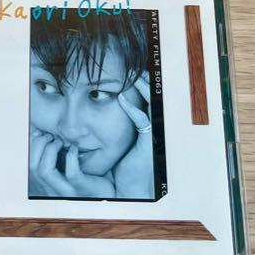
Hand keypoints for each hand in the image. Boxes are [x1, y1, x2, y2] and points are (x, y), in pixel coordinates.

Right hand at [29, 128, 112, 198]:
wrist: (106, 192)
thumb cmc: (85, 175)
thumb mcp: (65, 164)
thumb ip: (53, 154)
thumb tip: (39, 132)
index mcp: (47, 184)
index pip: (29, 166)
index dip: (32, 147)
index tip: (40, 134)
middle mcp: (53, 190)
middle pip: (33, 168)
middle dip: (39, 145)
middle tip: (50, 136)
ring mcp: (67, 190)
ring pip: (45, 171)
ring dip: (49, 150)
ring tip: (59, 141)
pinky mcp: (81, 187)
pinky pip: (71, 172)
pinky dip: (71, 155)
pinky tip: (75, 148)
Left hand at [113, 73, 154, 198]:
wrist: (131, 188)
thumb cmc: (126, 167)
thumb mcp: (121, 143)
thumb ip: (117, 127)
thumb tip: (102, 109)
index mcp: (147, 126)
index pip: (146, 99)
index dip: (141, 85)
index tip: (131, 70)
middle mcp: (152, 127)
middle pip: (151, 98)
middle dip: (145, 82)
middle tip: (135, 66)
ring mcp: (152, 133)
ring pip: (149, 104)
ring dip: (141, 89)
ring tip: (132, 75)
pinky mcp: (148, 141)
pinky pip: (141, 120)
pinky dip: (131, 107)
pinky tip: (121, 98)